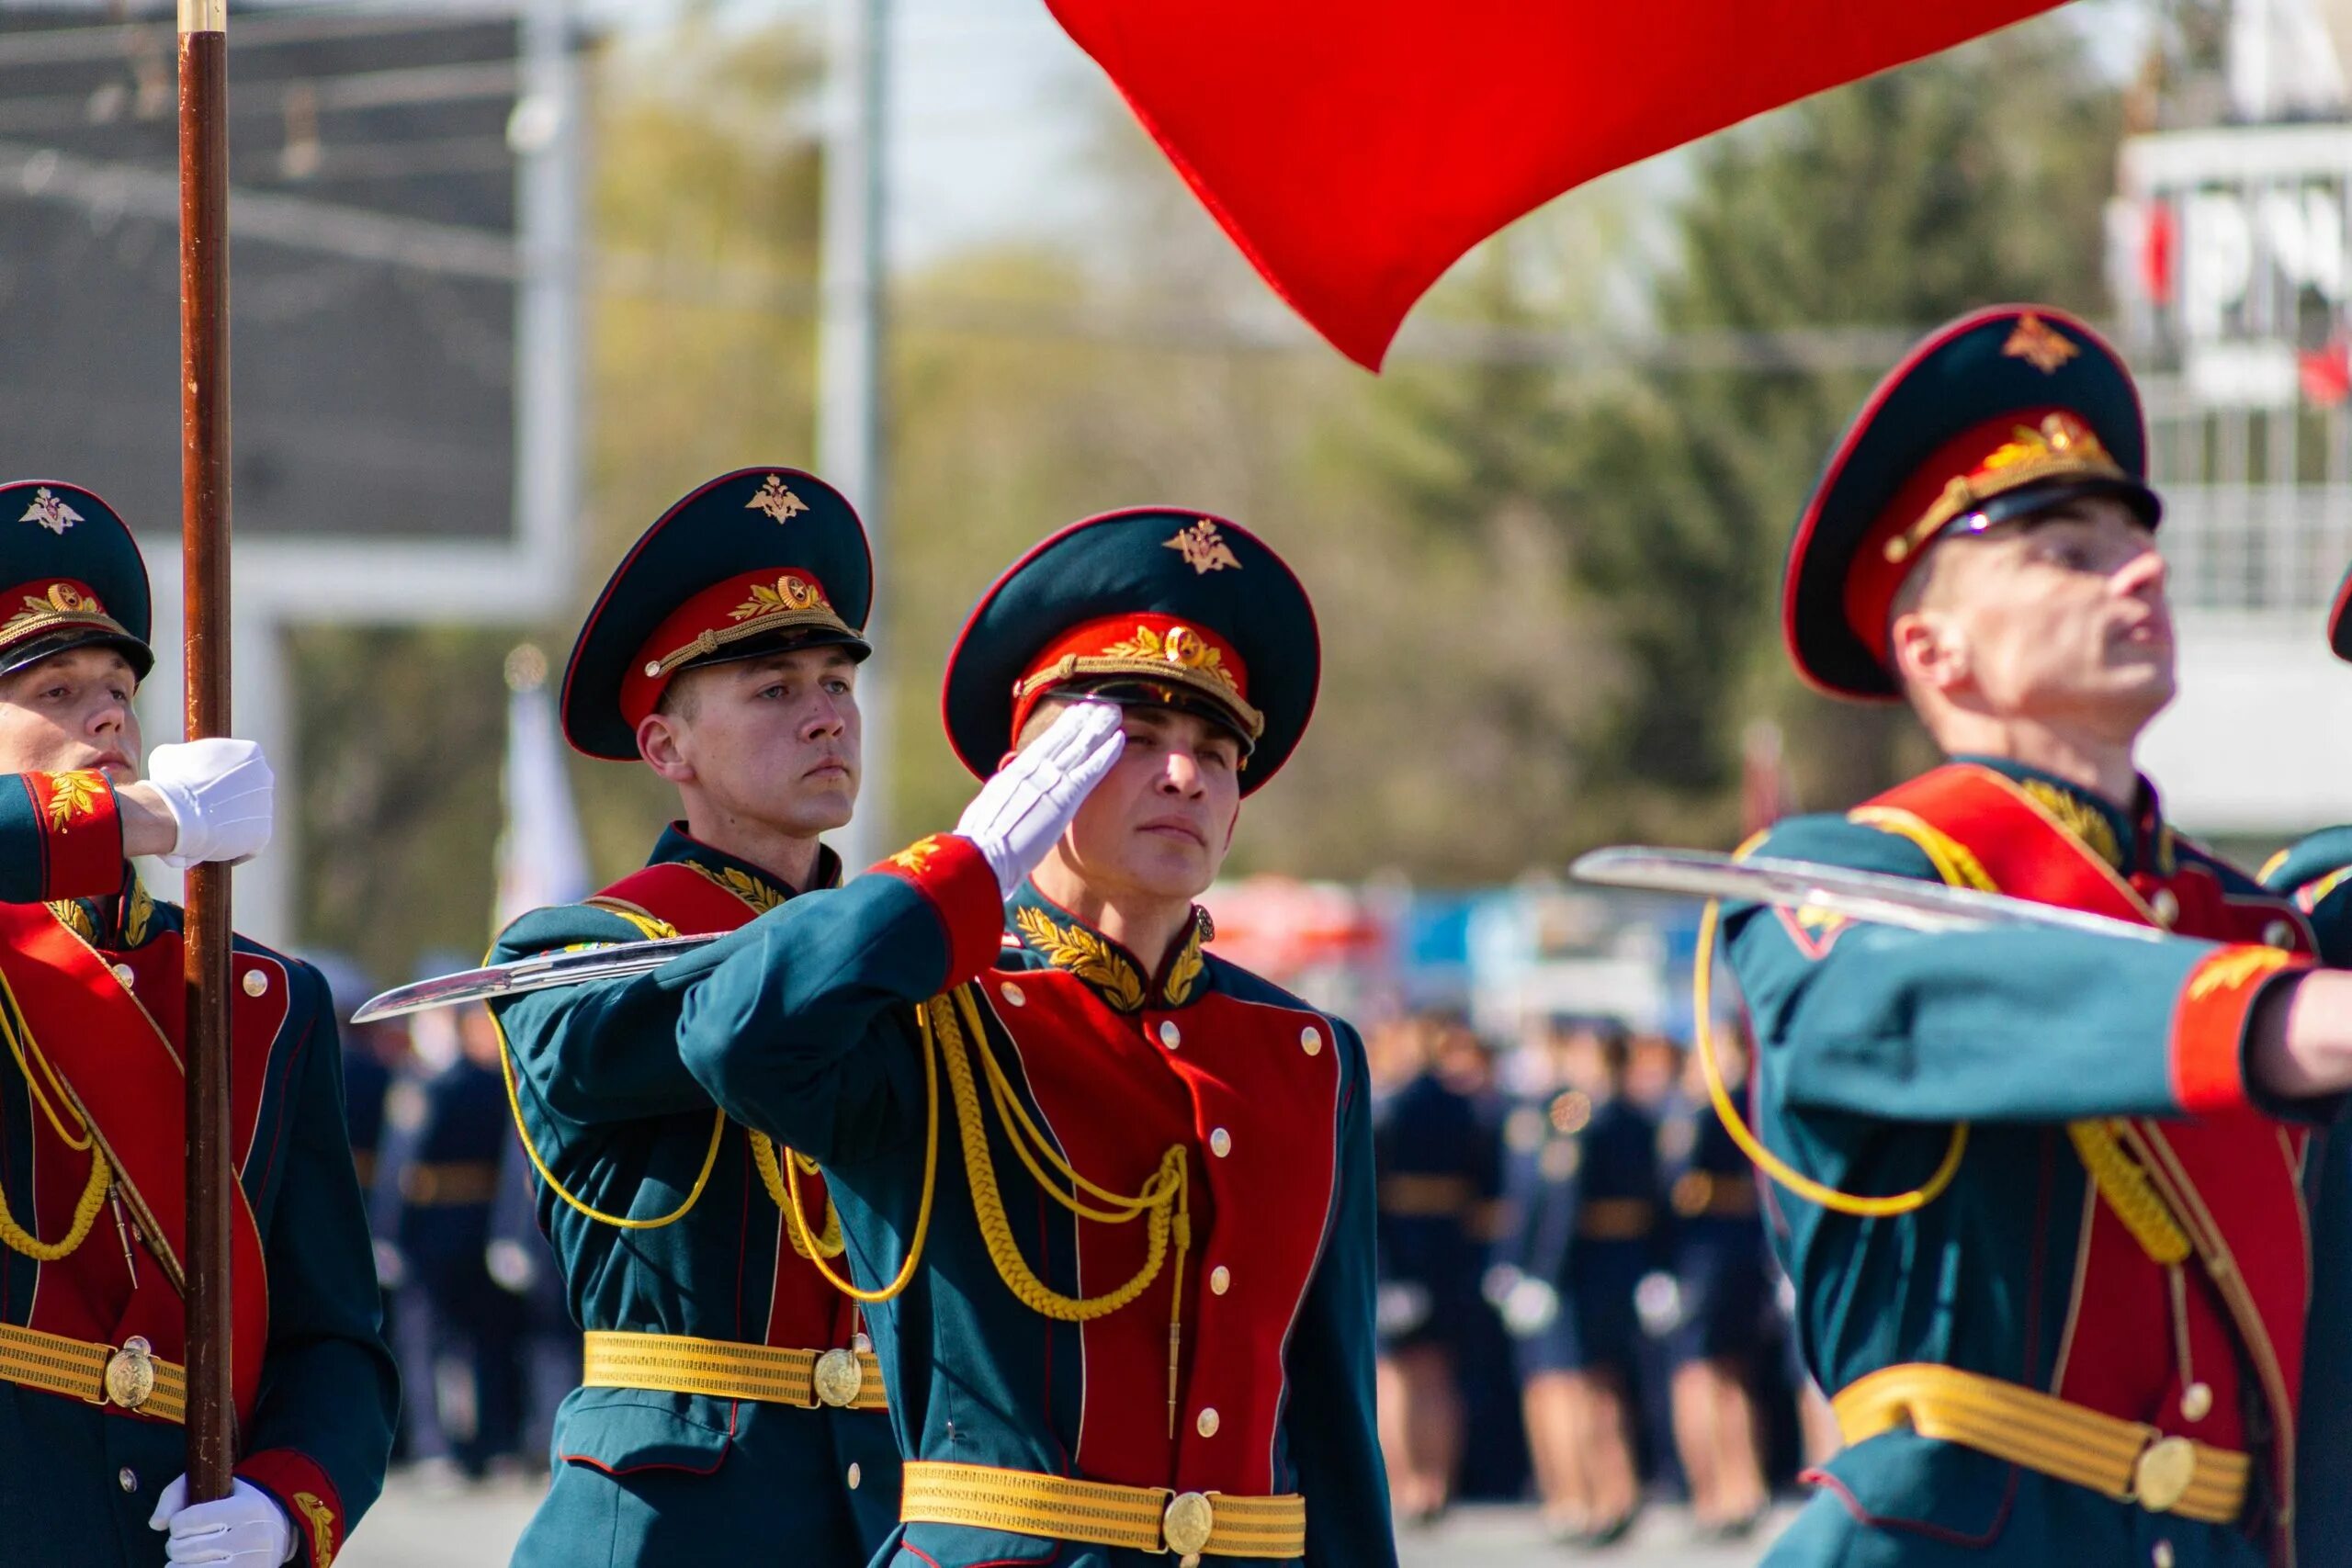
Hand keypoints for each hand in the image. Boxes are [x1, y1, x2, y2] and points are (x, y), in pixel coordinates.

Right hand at [144, 738, 273, 870]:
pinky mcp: (263, 834)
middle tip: (202, 810)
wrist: (176, 814)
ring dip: (230, 823)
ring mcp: (266, 806)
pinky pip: (250, 843)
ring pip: (248, 817)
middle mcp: (265, 776)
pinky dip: (233, 848)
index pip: (237, 765)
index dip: (216, 777)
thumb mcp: (169, 756)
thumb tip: (177, 762)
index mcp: (250, 753)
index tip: (200, 786)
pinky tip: (214, 849)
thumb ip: (184, 756)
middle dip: (226, 799)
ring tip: (203, 830)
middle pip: (246, 790)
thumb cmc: (170, 781)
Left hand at [148, 1476, 296, 1565]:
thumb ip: (178, 1493)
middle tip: (182, 1542)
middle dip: (175, 1546)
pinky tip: (195, 1566)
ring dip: (179, 1564)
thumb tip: (156, 1524)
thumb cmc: (240, 1505)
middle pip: (185, 1549)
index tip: (182, 1522)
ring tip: (188, 1556)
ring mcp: (249, 1563)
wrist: (281, 1530)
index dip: (177, 1523)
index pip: (191, 1520)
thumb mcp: (218, 1487)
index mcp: (247, 1509)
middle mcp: (251, 1537)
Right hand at [953, 701, 1125, 898]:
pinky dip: (1106, 753)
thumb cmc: (982, 841)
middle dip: (1084, 718)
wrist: (984, 853)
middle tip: (1101, 703)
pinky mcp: (1064, 798)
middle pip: (1065, 737)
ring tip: (1115, 712)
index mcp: (1015, 772)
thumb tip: (1009, 779)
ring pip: (1080, 747)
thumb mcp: (991, 807)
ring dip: (1099, 728)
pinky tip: (1120, 739)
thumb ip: (1006, 791)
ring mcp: (1050, 781)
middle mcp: (1033, 770)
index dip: (1063, 726)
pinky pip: (1091, 770)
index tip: (1076, 711)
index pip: (1045, 743)